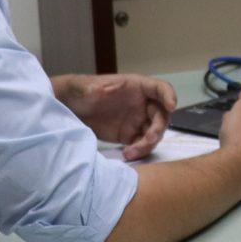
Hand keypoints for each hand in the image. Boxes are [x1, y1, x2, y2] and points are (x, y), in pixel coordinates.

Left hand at [57, 73, 177, 157]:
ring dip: (148, 144)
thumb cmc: (81, 91)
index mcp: (137, 87)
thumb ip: (100, 88)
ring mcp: (136, 120)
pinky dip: (139, 151)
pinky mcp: (128, 135)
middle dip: (158, 129)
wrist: (69, 108)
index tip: (171, 107)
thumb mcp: (90, 87)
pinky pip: (141, 144)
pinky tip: (128, 155)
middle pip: (161, 116)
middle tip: (149, 140)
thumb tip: (108, 88)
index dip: (168, 96)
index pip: (160, 89)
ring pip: (153, 133)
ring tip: (131, 152)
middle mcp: (141, 104)